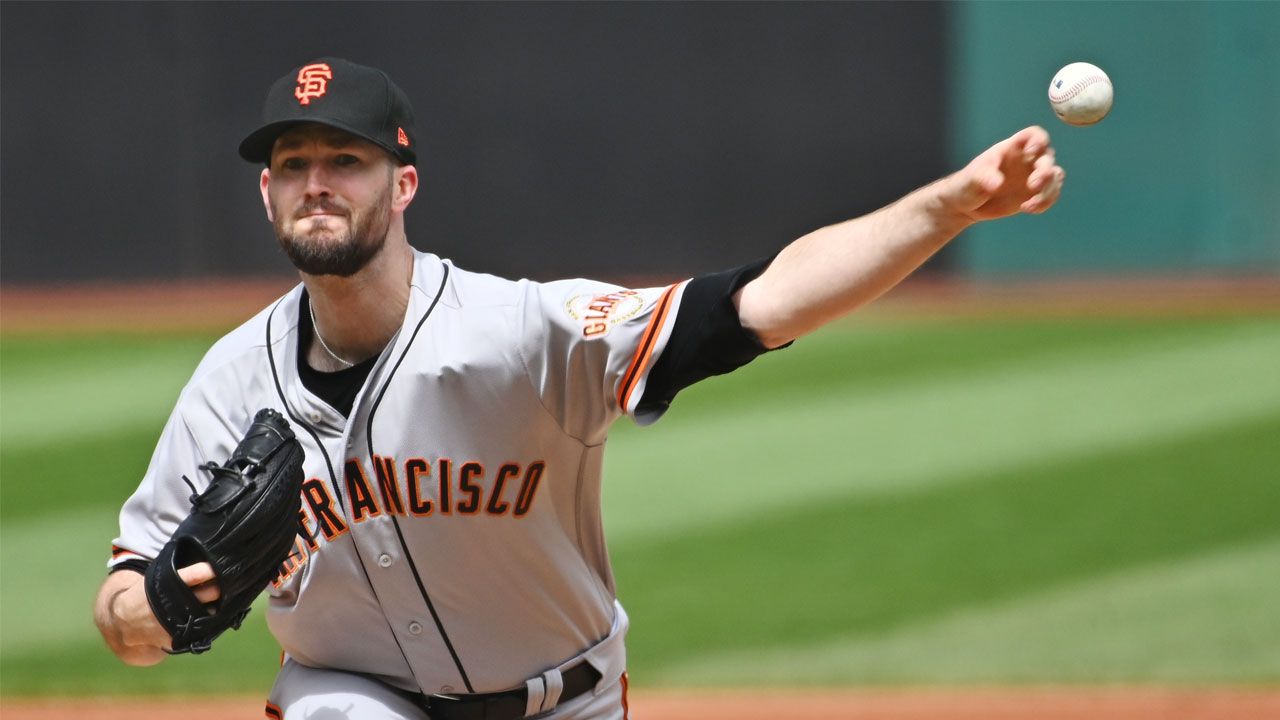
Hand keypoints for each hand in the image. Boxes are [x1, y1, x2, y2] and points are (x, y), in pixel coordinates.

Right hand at [97, 562, 220, 661]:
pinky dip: (209, 623)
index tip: (217, 567)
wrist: (123, 621)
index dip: (206, 571)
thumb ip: (175, 569)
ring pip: (208, 613)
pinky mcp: (176, 638)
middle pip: (207, 594)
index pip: (191, 576)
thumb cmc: (144, 594)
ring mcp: (174, 623)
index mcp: (166, 585)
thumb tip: (200, 552)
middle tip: (229, 582)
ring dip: (217, 606)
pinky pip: (200, 630)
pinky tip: (214, 616)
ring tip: (224, 599)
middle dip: (220, 588)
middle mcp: (172, 604)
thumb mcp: (155, 577)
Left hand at [941, 126, 1064, 222]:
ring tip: (1028, 206)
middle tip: (1033, 186)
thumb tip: (996, 184)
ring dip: (1048, 191)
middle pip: (1048, 158)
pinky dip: (1045, 202)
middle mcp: (1027, 160)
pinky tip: (1027, 209)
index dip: (1039, 140)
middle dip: (1045, 172)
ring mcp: (1033, 176)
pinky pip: (1051, 194)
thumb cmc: (967, 185)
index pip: (1034, 135)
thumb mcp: (971, 179)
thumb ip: (983, 178)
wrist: (967, 205)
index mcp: (1012, 148)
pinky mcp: (1035, 193)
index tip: (1031, 152)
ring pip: (1055, 176)